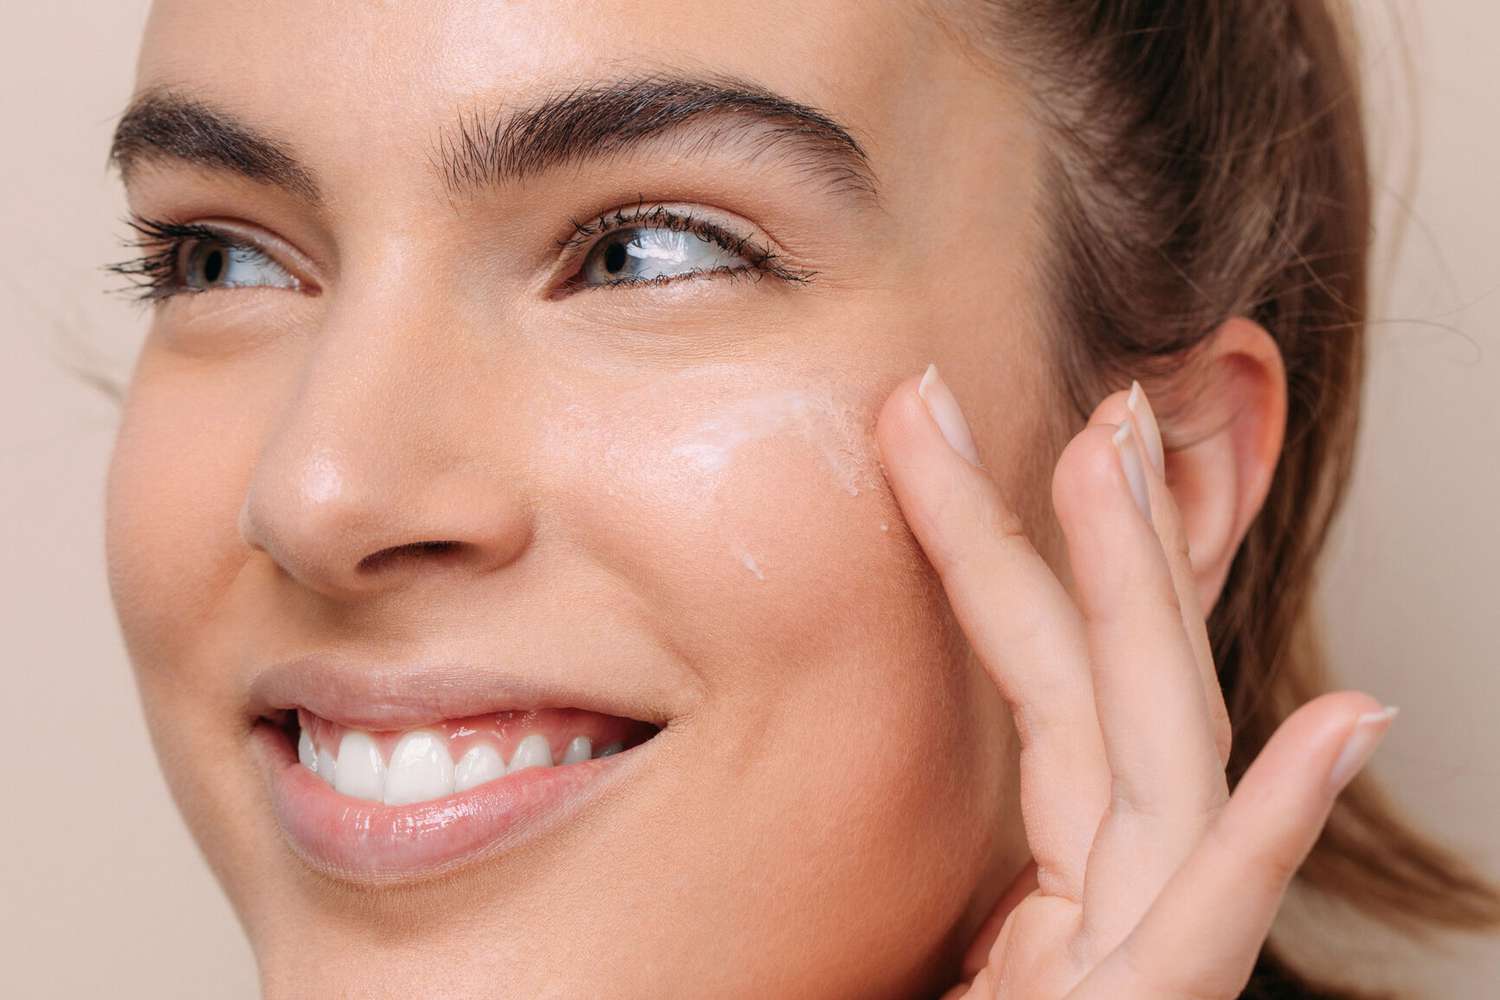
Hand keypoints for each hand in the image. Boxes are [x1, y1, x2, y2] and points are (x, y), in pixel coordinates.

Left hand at [874, 365, 1394, 998]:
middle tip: (1080, 395)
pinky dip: (1268, 830)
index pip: (1052, 699)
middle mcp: (1106, 899)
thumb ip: (940, 873)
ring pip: (1158, 763)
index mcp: (1052, 876)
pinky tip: (1345, 725)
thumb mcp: (909, 954)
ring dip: (1147, 602)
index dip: (1016, 565)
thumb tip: (833, 788)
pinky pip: (1206, 932)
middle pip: (1106, 692)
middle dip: (1095, 537)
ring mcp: (1132, 964)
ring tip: (1116, 457)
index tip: (959, 443)